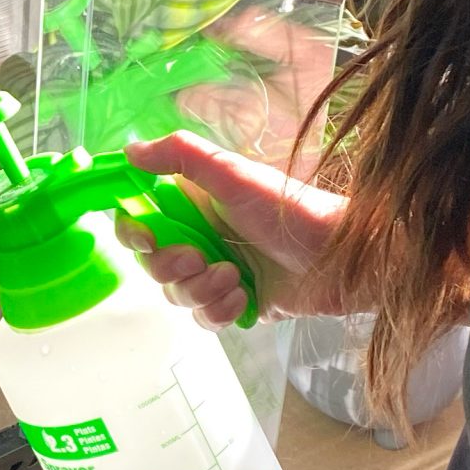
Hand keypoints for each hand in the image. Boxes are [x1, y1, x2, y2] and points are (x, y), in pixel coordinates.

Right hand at [120, 132, 349, 327]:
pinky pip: (205, 320)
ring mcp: (218, 274)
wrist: (340, 256)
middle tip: (200, 258)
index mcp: (194, 204)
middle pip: (153, 263)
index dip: (133, 232)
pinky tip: (245, 298)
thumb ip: (181, 156)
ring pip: (177, 295)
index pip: (141, 219)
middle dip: (171, 266)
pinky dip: (219, 311)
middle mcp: (201, 238)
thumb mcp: (233, 174)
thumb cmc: (289, 208)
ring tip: (234, 277)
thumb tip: (129, 150)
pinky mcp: (237, 305)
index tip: (148, 237)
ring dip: (200, 290)